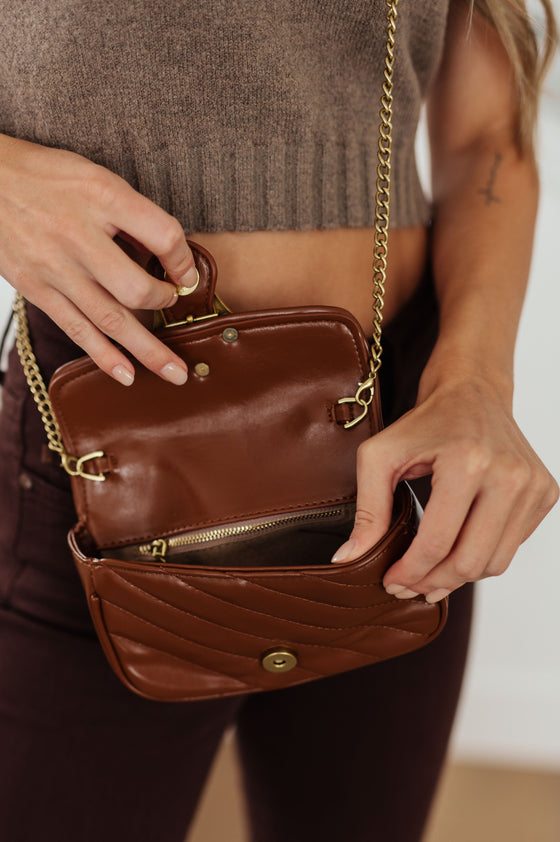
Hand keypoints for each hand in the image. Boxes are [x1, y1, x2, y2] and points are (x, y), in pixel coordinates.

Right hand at [0, 134, 196, 384]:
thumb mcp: (94, 175)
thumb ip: (130, 212)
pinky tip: (127, 375)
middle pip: (136, 288)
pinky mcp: (37, 289)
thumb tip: (166, 254)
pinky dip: (104, 356)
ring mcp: (56, 269)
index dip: (184, 260)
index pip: (163, 235)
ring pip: (111, 319)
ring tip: (175, 373)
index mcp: (102, 197)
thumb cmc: (44, 175)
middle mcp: (79, 236)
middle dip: (164, 305)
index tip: (187, 274)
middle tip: (175, 309)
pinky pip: (77, 329)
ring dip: (148, 351)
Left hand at [332, 373, 557, 601]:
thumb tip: (348, 558)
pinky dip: (483, 555)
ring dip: (459, 577)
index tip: (391, 581)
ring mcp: (533, 485)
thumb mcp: (380, 456)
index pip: (437, 543)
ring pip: (495, 563)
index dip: (410, 572)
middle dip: (433, 582)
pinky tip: (457, 547)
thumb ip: (367, 509)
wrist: (472, 391)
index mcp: (467, 462)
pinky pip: (512, 546)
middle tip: (409, 585)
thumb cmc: (424, 423)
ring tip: (430, 572)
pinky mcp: (545, 492)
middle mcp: (508, 474)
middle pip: (470, 562)